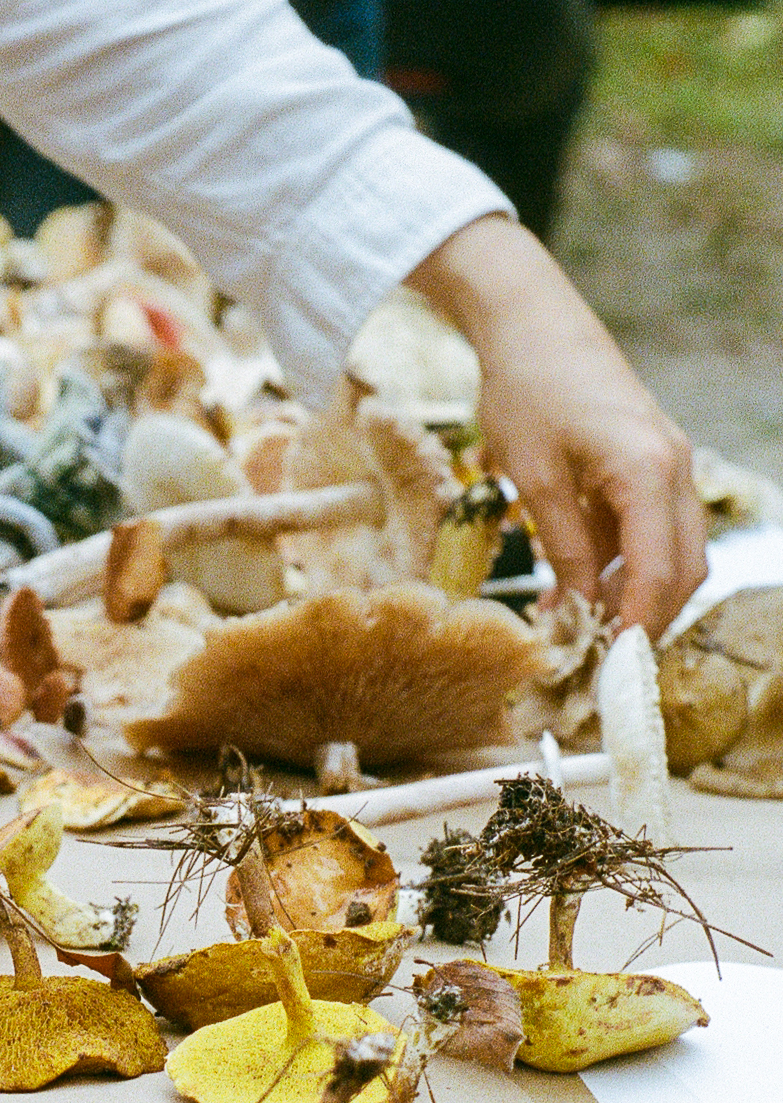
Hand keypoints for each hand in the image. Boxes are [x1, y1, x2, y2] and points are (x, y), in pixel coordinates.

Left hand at [409, 216, 705, 640]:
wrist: (533, 325)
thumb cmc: (527, 390)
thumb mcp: (534, 479)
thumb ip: (562, 548)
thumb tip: (577, 610)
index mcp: (648, 471)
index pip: (658, 572)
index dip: (636, 627)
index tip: (609, 670)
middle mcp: (675, 469)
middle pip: (682, 569)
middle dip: (645, 621)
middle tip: (598, 663)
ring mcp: (668, 465)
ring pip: (674, 553)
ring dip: (633, 595)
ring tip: (578, 631)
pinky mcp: (650, 464)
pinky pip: (650, 529)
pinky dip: (622, 565)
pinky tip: (575, 590)